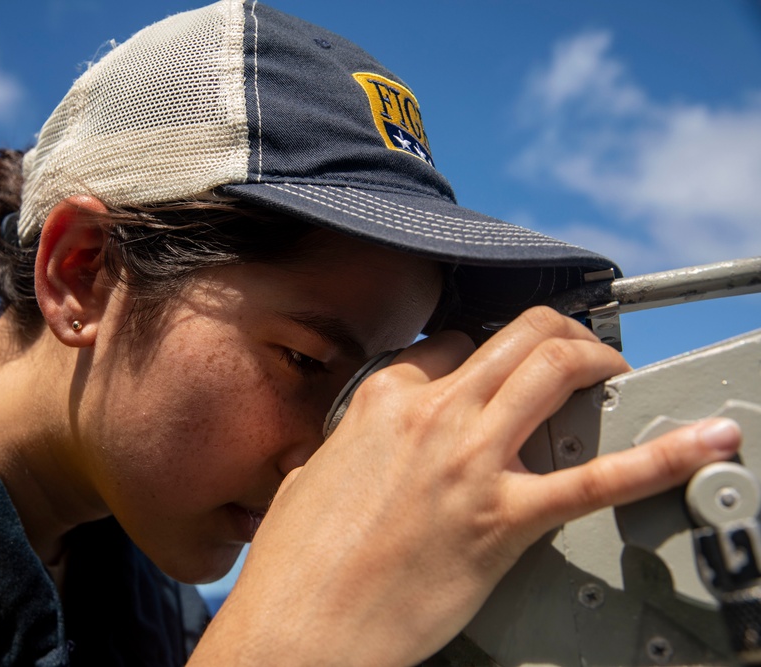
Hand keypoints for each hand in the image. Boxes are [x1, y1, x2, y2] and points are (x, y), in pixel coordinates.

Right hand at [191, 307, 740, 665]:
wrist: (300, 626)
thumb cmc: (296, 564)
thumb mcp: (310, 476)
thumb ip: (348, 446)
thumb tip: (361, 446)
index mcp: (381, 402)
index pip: (451, 344)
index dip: (480, 352)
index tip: (497, 369)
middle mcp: (430, 416)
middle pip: (516, 337)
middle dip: (558, 333)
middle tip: (577, 352)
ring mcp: (470, 463)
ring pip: (553, 370)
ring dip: (595, 359)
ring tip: (614, 371)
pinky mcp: (502, 520)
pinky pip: (591, 480)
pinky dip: (654, 459)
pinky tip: (694, 444)